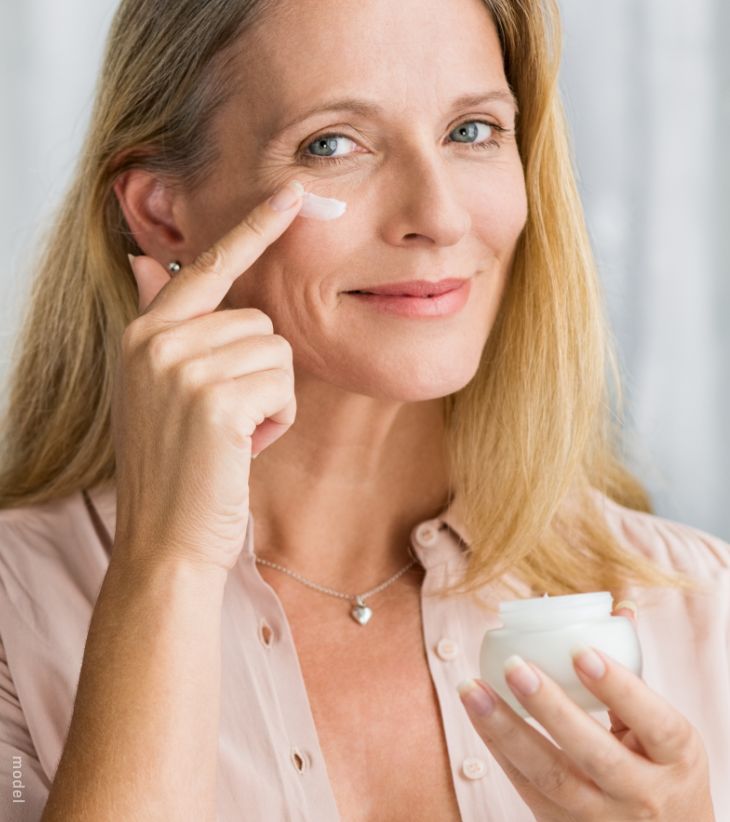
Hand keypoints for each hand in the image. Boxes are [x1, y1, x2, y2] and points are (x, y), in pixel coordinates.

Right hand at [112, 180, 304, 572]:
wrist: (166, 540)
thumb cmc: (178, 468)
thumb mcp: (159, 389)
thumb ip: (164, 324)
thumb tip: (146, 261)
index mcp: (144, 334)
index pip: (206, 266)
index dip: (252, 229)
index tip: (293, 193)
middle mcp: (155, 341)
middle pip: (259, 320)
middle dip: (261, 373)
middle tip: (228, 421)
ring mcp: (180, 367)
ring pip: (277, 351)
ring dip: (271, 398)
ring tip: (233, 436)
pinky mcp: (213, 399)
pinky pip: (283, 384)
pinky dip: (277, 419)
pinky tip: (244, 448)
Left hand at [458, 603, 714, 820]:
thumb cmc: (662, 770)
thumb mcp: (667, 731)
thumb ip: (635, 674)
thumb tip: (620, 608)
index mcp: (677, 758)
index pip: (654, 722)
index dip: (619, 687)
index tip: (581, 651)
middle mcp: (643, 794)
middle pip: (594, 754)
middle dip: (550, 708)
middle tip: (515, 665)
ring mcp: (602, 818)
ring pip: (550, 777)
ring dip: (505, 729)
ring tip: (473, 689)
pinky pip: (526, 788)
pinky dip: (498, 748)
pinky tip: (477, 713)